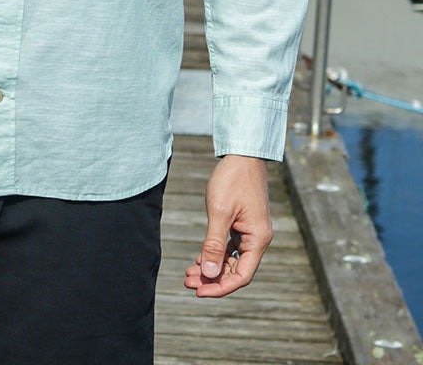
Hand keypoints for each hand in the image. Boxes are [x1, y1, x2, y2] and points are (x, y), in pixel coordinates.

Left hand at [184, 154, 272, 296]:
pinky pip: (230, 247)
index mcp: (258, 239)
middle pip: (235, 271)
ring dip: (212, 268)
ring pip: (231, 260)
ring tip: (189, 272)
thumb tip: (209, 274)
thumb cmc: (233, 179)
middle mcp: (258, 239)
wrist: (242, 154)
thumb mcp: (219, 212)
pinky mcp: (243, 224)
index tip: (198, 292)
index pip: (241, 276)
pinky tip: (199, 258)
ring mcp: (251, 232)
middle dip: (212, 279)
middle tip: (188, 282)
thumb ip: (214, 244)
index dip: (220, 288)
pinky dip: (216, 254)